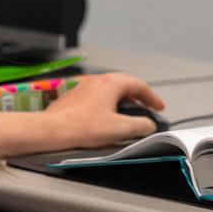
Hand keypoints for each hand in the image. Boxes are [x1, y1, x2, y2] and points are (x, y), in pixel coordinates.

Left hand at [43, 73, 166, 148]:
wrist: (53, 130)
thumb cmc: (82, 127)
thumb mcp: (120, 129)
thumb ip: (140, 126)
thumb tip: (148, 125)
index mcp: (111, 84)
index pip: (139, 86)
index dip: (152, 97)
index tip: (158, 106)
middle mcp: (97, 81)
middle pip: (124, 84)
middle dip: (138, 96)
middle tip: (145, 106)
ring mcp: (84, 87)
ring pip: (109, 89)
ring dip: (122, 99)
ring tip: (127, 112)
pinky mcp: (74, 97)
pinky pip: (96, 96)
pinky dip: (107, 103)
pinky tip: (105, 116)